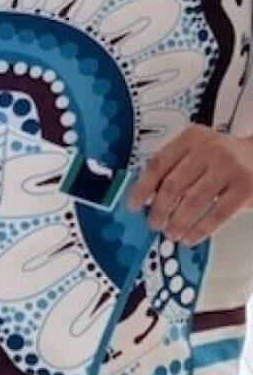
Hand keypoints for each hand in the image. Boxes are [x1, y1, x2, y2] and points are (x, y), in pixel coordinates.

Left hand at [127, 124, 252, 244]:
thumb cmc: (224, 157)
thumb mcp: (198, 150)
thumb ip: (175, 166)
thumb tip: (148, 196)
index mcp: (191, 138)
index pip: (158, 164)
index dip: (142, 187)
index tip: (133, 204)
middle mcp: (209, 149)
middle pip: (174, 184)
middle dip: (160, 209)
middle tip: (153, 223)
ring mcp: (228, 168)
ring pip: (194, 201)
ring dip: (178, 221)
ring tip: (170, 232)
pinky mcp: (245, 187)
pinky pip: (218, 213)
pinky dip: (201, 229)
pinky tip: (191, 236)